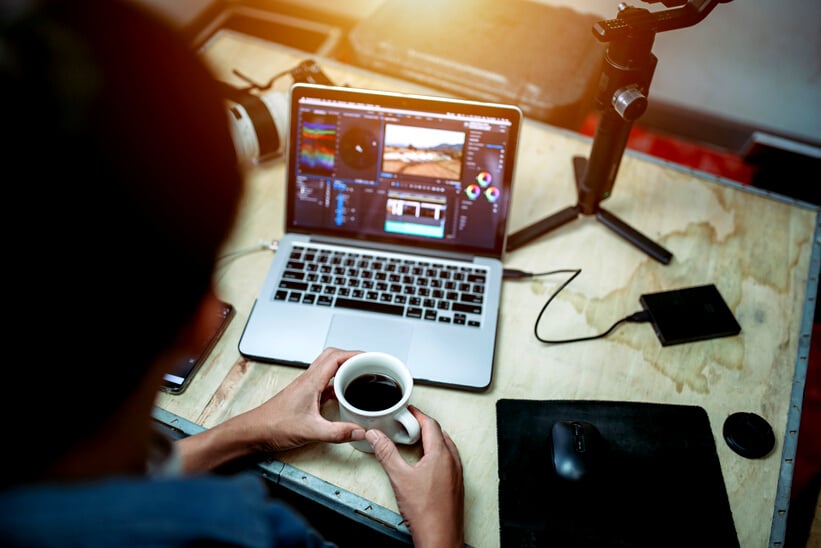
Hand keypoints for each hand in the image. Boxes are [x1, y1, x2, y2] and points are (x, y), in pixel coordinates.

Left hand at [238, 347, 367, 451]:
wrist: (253, 432)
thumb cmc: (273, 426)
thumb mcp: (310, 431)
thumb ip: (337, 432)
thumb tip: (360, 430)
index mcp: (311, 381)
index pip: (336, 357)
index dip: (355, 354)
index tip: (370, 358)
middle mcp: (308, 380)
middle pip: (333, 356)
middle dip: (352, 357)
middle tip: (368, 363)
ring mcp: (305, 387)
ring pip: (328, 368)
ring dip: (344, 368)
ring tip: (360, 375)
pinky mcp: (304, 396)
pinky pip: (324, 382)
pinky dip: (337, 383)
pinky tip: (344, 395)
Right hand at [366, 406, 464, 547]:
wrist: (440, 538)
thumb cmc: (426, 513)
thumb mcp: (399, 478)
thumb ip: (386, 453)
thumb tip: (376, 436)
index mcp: (441, 455)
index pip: (431, 425)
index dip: (418, 415)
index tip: (409, 411)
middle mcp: (453, 462)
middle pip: (440, 434)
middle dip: (424, 426)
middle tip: (409, 424)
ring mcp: (457, 475)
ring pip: (446, 448)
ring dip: (432, 441)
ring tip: (417, 441)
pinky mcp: (456, 486)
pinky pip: (449, 461)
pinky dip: (437, 455)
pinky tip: (426, 465)